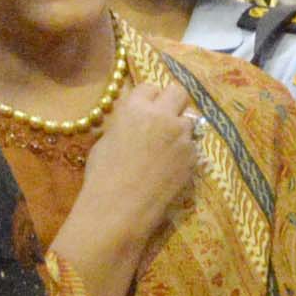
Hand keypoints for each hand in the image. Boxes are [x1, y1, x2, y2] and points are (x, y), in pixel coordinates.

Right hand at [72, 77, 201, 248]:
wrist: (119, 208)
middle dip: (172, 102)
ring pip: (189, 120)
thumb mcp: (105, 141)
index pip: (150, 87)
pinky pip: (192, 146)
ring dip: (180, 128)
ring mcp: (181, 136)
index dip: (148, 98)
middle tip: (165, 118)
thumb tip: (131, 123)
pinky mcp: (193, 157)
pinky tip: (171, 167)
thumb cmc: (102, 176)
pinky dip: (184, 152)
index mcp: (135, 108)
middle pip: (178, 92)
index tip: (145, 109)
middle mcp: (162, 115)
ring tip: (169, 147)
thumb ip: (124, 124)